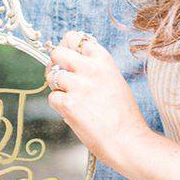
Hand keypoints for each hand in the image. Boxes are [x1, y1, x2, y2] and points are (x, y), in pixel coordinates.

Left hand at [46, 31, 150, 165]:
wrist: (128, 141)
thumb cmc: (124, 117)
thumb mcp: (115, 83)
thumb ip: (96, 71)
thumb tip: (73, 66)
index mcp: (105, 61)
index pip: (77, 38)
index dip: (69, 48)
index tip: (69, 59)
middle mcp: (91, 69)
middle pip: (57, 51)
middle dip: (55, 63)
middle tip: (61, 77)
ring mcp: (79, 86)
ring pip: (51, 75)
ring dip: (57, 87)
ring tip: (71, 99)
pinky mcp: (69, 104)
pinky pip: (52, 97)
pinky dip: (59, 106)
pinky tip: (73, 113)